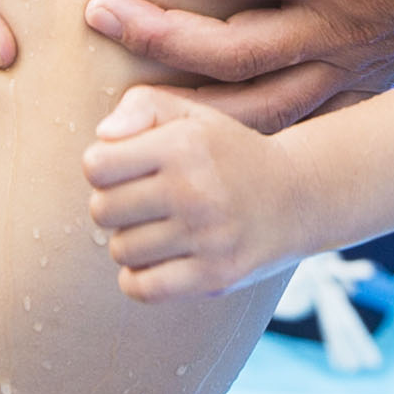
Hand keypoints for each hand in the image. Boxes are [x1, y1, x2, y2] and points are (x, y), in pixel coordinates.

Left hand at [84, 87, 309, 299]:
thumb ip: (141, 105)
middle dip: (113, 206)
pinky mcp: (215, 276)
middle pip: (102, 211)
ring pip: (121, 251)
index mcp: (183, 145)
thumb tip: (104, 136)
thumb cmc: (228, 153)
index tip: (125, 170)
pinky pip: (142, 288)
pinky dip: (139, 279)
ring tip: (159, 229)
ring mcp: (207, 237)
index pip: (95, 166)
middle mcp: (195, 190)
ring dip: (131, 242)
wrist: (297, 197)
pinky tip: (158, 261)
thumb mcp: (193, 114)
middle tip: (142, 202)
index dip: (102, 167)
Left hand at [85, 0, 393, 135]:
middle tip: (97, 11)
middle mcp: (335, 33)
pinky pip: (289, 134)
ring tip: (122, 101)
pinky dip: (238, 146)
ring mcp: (343, 73)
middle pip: (229, 46)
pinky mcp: (351, 97)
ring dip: (183, 104)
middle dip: (156, 31)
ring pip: (253, 107)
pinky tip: (189, 150)